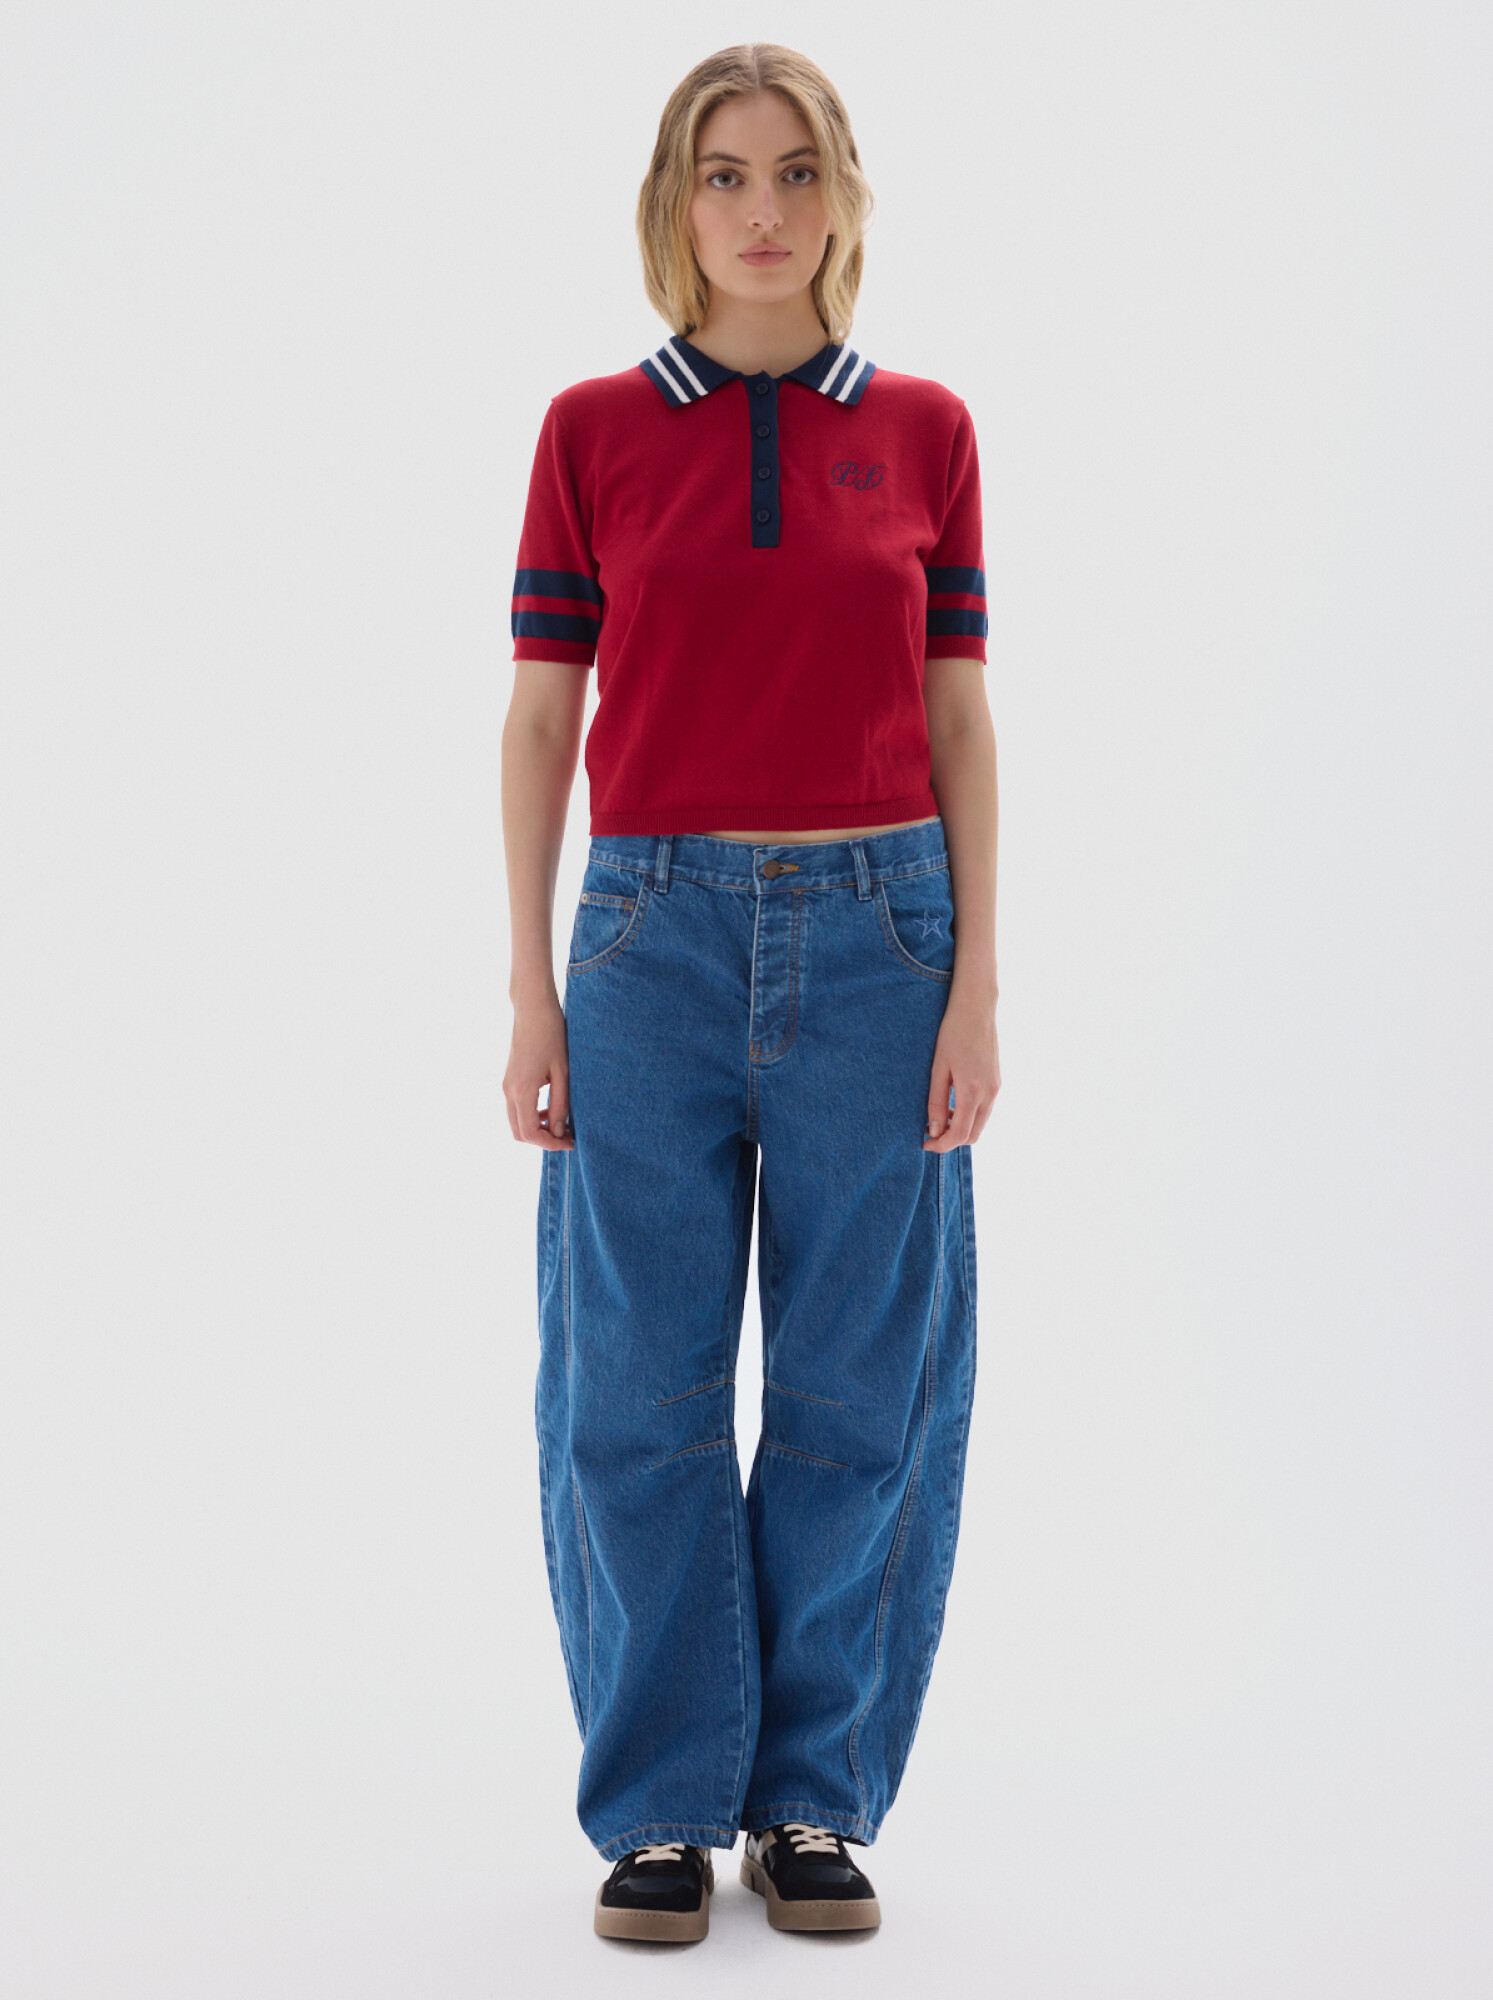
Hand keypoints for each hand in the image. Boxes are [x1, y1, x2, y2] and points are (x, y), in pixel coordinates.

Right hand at [504, 990, 574, 1149]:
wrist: (533, 1008)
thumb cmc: (551, 1035)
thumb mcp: (563, 1072)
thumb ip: (561, 1104)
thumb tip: (560, 1131)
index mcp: (522, 1090)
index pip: (530, 1133)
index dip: (551, 1144)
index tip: (571, 1142)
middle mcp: (509, 1091)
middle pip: (519, 1133)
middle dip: (543, 1140)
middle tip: (567, 1136)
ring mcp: (506, 1085)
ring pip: (517, 1122)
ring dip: (538, 1127)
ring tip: (563, 1122)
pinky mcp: (509, 1079)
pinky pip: (517, 1108)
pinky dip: (533, 1115)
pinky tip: (552, 1106)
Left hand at [924, 988, 998, 1149]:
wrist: (976, 1008)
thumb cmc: (953, 1033)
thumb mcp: (939, 1068)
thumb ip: (937, 1102)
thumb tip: (935, 1130)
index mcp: (973, 1091)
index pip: (960, 1134)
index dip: (941, 1144)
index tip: (925, 1143)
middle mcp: (990, 1094)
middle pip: (973, 1135)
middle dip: (952, 1140)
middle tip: (930, 1132)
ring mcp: (996, 1088)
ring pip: (981, 1124)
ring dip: (961, 1128)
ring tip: (939, 1116)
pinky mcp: (997, 1082)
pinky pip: (985, 1110)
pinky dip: (970, 1116)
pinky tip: (953, 1103)